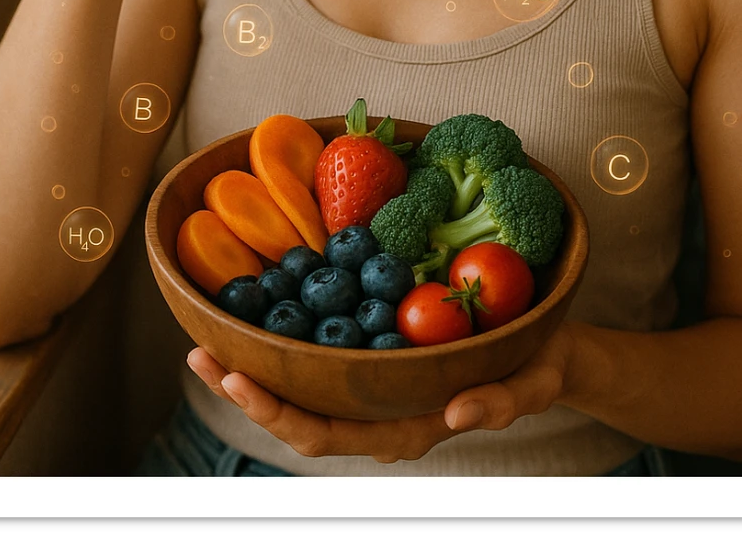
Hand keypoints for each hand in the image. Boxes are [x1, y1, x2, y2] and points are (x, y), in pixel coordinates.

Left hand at [186, 323, 568, 464]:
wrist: (544, 349)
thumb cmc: (537, 367)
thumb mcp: (529, 384)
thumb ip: (498, 403)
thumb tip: (455, 416)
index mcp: (401, 429)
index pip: (324, 435)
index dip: (275, 412)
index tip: (234, 380)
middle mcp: (376, 412)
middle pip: (296, 415)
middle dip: (244, 389)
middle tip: (197, 354)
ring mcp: (372, 384)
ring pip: (300, 385)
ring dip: (252, 363)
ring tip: (205, 335)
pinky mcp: (374, 353)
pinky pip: (321, 351)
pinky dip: (284, 333)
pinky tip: (258, 306)